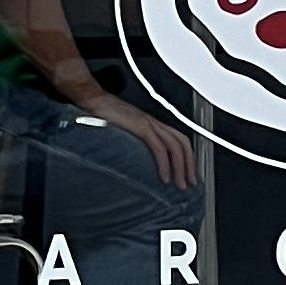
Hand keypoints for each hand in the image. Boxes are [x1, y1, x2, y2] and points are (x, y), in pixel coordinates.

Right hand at [70, 89, 198, 190]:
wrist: (94, 100)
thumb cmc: (104, 115)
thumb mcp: (125, 130)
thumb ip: (135, 142)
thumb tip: (138, 159)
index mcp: (152, 123)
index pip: (179, 139)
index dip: (188, 157)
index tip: (189, 173)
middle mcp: (154, 122)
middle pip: (182, 143)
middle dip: (190, 164)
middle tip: (190, 183)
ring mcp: (149, 124)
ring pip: (175, 146)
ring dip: (181, 168)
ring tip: (180, 184)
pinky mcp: (141, 127)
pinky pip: (159, 148)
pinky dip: (165, 164)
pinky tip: (164, 177)